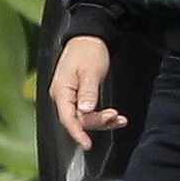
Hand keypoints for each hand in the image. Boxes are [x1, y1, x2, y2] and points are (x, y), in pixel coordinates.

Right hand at [48, 35, 127, 152]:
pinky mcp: (79, 96)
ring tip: (118, 117)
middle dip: (96, 122)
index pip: (67, 118)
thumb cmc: (86, 50)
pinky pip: (89, 112)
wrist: (89, 37)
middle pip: (77, 120)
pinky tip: (114, 117)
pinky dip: (102, 116)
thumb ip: (88, 92)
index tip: (87, 144)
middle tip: (113, 117)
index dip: (77, 133)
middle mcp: (63, 96)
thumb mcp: (90, 71)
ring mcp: (71, 97)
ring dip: (101, 120)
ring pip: (85, 118)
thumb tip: (85, 111)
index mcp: (61, 90)